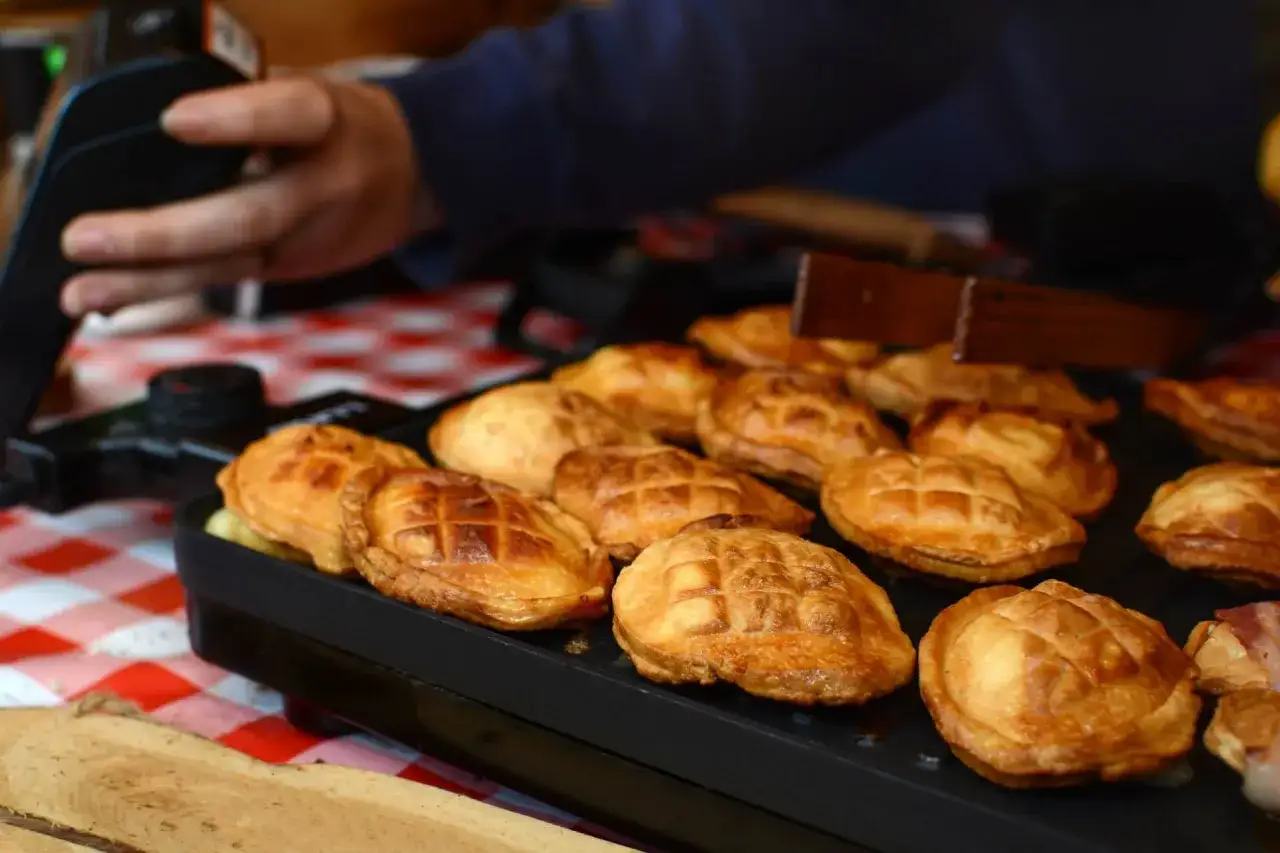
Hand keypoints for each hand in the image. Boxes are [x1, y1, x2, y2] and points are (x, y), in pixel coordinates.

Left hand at [60, 75, 435, 316]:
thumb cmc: (345, 125)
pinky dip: (160, 292)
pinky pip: (220, 280)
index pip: (289, 116)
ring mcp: (305, 237)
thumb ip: (247, 100)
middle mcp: (322, 187)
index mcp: (329, 123)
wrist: (414, 176)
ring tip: (86, 289)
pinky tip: (109, 299)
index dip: (237, 122)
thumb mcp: (307, 91)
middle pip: (250, 215)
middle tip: (92, 236)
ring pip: (228, 263)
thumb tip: (162, 124)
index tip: (177, 120)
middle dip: (166, 232)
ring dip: (150, 280)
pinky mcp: (286, 268)